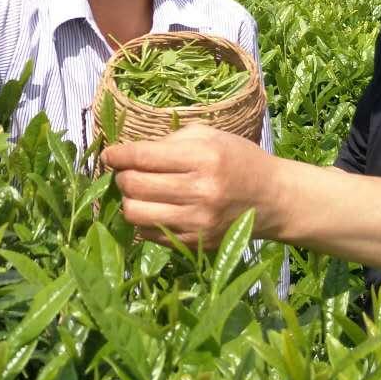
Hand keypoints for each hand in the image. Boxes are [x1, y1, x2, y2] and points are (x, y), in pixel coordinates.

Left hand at [102, 125, 277, 248]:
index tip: (108, 154)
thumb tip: (128, 153)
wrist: (272, 199)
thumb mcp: (210, 136)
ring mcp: (197, 222)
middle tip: (126, 171)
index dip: (118, 155)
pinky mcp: (195, 243)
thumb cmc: (238, 160)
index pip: (143, 157)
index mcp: (203, 158)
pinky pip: (148, 234)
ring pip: (135, 214)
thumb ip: (169, 141)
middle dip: (121, 176)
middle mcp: (200, 192)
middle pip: (134, 185)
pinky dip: (143, 220)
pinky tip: (154, 208)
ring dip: (128, 200)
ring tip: (138, 192)